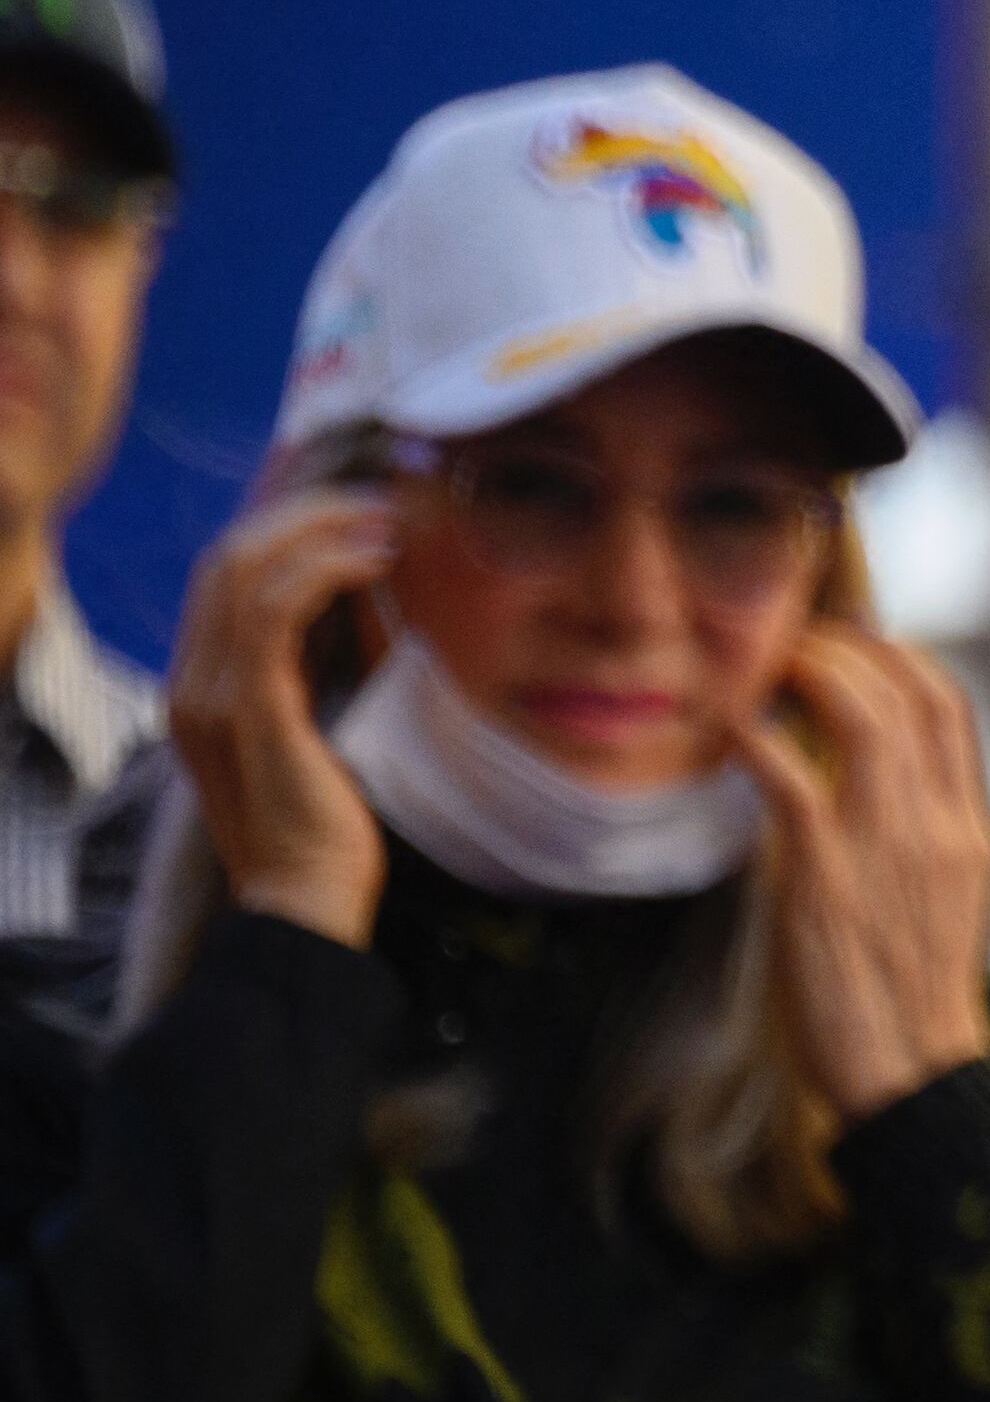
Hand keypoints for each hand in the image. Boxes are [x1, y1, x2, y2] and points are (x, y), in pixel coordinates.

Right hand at [167, 488, 394, 945]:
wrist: (307, 900)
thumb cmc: (328, 816)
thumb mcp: (320, 716)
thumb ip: (324, 656)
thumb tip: (369, 582)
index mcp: (200, 684)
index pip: (224, 571)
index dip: (289, 524)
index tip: (363, 509)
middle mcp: (189, 684)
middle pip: (225, 555)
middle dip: (306, 512)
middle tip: (381, 501)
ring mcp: (210, 698)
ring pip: (242, 569)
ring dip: (320, 530)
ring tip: (389, 523)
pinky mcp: (250, 711)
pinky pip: (271, 611)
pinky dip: (324, 569)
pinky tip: (375, 561)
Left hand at [736, 625, 989, 1121]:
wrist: (909, 1077)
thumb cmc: (912, 999)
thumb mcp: (945, 902)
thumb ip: (918, 838)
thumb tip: (865, 788)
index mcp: (971, 828)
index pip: (951, 707)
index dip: (904, 658)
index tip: (862, 646)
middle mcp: (937, 823)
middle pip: (908, 691)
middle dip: (852, 648)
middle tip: (801, 641)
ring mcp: (884, 845)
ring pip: (861, 713)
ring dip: (812, 672)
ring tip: (770, 666)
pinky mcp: (823, 876)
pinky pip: (792, 777)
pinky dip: (761, 735)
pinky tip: (734, 727)